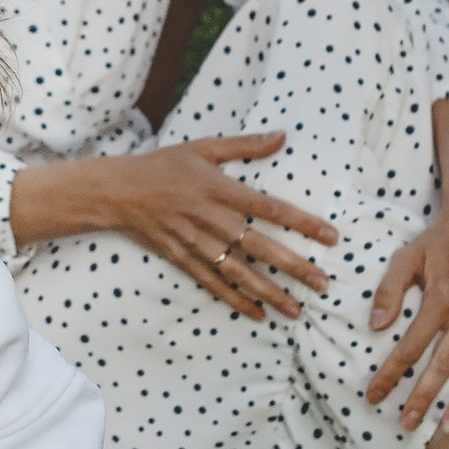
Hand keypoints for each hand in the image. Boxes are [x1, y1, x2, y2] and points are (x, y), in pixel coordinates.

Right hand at [97, 135, 336, 321]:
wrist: (117, 191)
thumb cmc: (164, 165)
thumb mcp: (203, 147)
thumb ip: (245, 145)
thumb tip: (282, 135)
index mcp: (219, 189)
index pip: (269, 208)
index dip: (302, 223)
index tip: (330, 236)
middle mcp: (210, 219)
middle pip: (259, 246)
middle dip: (293, 267)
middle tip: (322, 283)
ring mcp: (195, 242)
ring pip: (238, 271)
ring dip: (269, 292)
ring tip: (296, 309)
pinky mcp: (182, 259)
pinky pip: (212, 283)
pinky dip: (234, 299)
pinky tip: (257, 313)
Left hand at [368, 178, 448, 431]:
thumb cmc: (439, 240)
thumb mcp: (406, 256)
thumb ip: (389, 290)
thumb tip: (375, 326)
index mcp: (440, 299)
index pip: (410, 346)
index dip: (390, 373)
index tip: (374, 395)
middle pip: (443, 364)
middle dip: (423, 397)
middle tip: (407, 424)